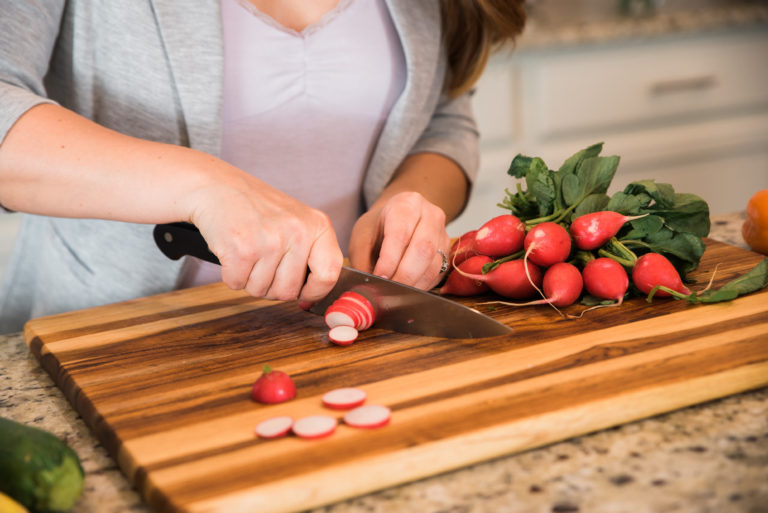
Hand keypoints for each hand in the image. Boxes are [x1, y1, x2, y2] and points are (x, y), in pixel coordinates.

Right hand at [184, 172, 342, 302]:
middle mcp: (297, 232)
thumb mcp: (296, 221)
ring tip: (247, 253)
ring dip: (249, 280)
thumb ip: (310, 253)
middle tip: (262, 263)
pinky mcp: (241, 249)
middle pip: (289, 291)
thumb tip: (313, 295)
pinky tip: (232, 252)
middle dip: (272, 287)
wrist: (217, 186)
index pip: (329, 274)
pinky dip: (231, 275)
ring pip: (261, 291)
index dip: (316, 292)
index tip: (304, 294)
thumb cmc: (257, 207)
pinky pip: (237, 284)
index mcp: (317, 225)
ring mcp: (270, 241)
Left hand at [348, 191, 450, 289]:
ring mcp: (442, 234)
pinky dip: (420, 287)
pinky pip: (437, 274)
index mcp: (407, 204)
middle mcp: (431, 216)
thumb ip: (361, 261)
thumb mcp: (361, 237)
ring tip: (394, 293)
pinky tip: (405, 291)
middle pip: (423, 249)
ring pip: (433, 265)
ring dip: (413, 284)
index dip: (389, 260)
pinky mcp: (447, 253)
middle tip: (387, 290)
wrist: (398, 220)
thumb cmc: (378, 227)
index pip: (401, 234)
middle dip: (403, 275)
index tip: (378, 277)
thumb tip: (365, 287)